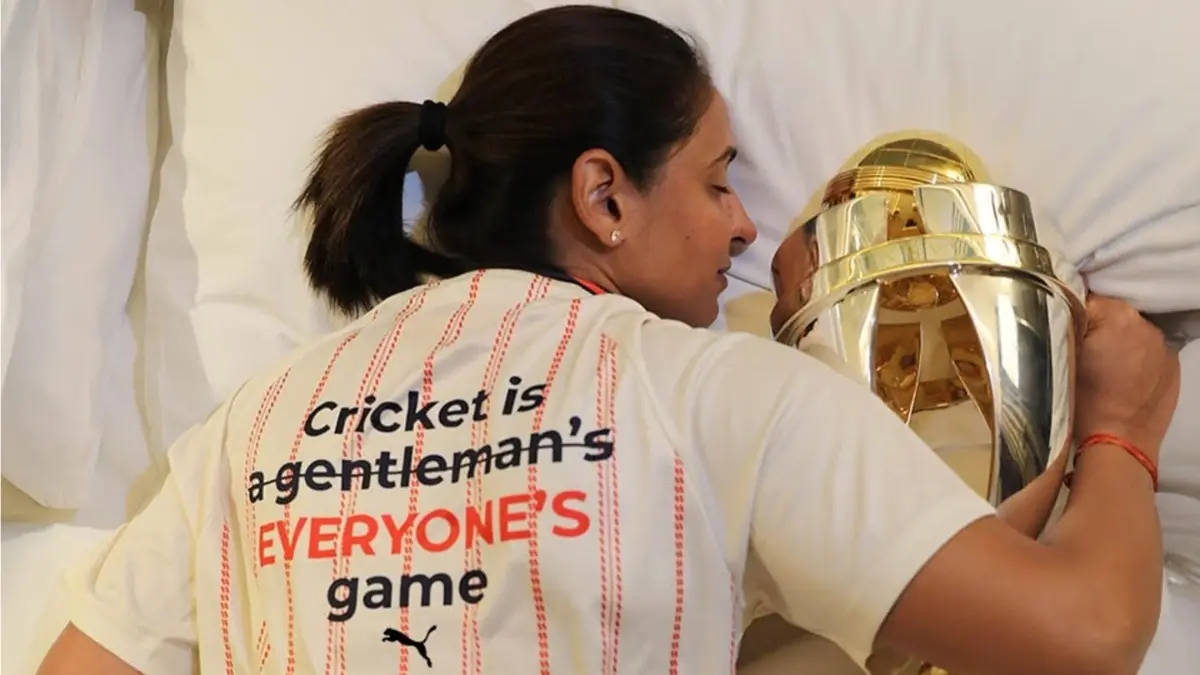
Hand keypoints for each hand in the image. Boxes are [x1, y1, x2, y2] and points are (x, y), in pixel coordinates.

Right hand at [1073, 294, 1179, 462]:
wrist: (1119, 442)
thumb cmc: (1084, 402)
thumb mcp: (1061, 358)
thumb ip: (1066, 326)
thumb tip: (1065, 310)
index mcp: (1116, 316)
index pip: (1085, 299)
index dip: (1070, 315)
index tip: (1063, 334)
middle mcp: (1145, 324)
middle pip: (1112, 312)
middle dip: (1097, 327)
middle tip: (1083, 352)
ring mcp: (1163, 345)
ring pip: (1131, 330)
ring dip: (1118, 340)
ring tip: (1105, 367)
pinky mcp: (1173, 364)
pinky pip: (1148, 349)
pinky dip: (1135, 356)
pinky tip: (1123, 376)